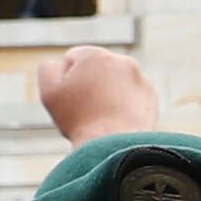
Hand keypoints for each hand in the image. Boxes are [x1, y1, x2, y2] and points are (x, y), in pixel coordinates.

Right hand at [31, 45, 164, 142]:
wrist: (116, 146)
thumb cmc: (80, 119)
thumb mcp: (50, 91)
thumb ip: (49, 69)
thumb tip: (62, 64)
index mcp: (96, 55)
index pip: (73, 59)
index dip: (67, 81)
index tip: (73, 99)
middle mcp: (122, 61)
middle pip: (96, 70)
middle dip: (90, 85)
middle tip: (87, 110)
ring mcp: (140, 78)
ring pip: (114, 82)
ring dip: (108, 93)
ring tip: (104, 117)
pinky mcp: (151, 95)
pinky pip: (131, 95)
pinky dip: (125, 104)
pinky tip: (119, 120)